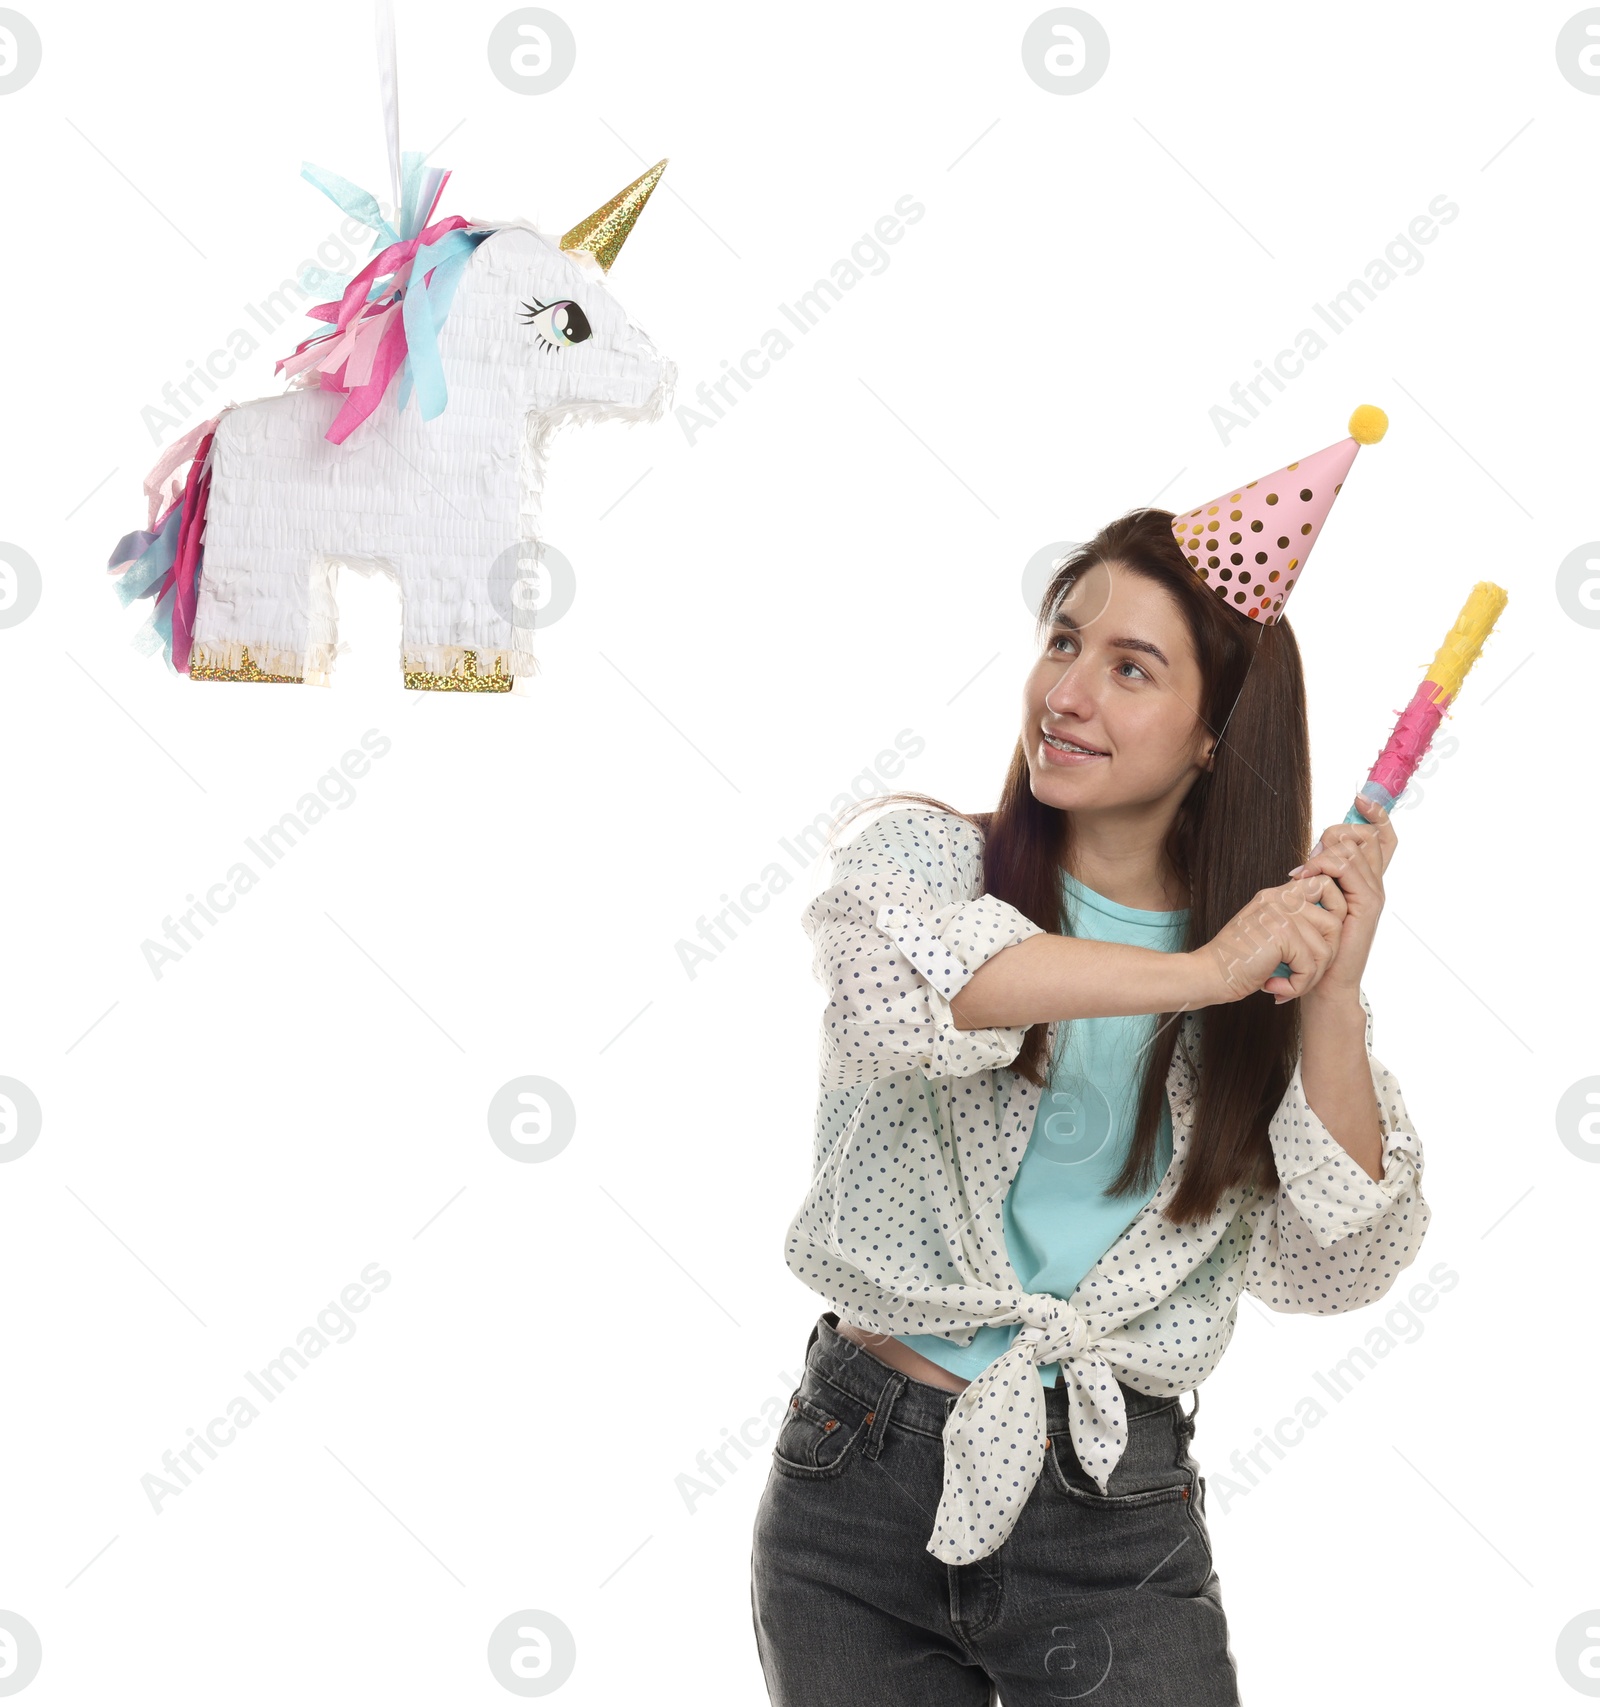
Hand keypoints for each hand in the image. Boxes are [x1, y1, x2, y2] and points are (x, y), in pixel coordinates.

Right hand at [1185, 872, 1348, 1006]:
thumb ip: (1293, 924)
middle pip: (1336, 920)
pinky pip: (1311, 965)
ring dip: (1311, 975)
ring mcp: (1281, 912)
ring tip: (1289, 985)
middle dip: (1327, 955)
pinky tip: (1276, 989)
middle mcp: (1280, 897)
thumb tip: (1334, 929)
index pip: (1325, 886)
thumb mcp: (1267, 935)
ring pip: (1327, 947)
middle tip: (1304, 974)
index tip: (1314, 945)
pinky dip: (1298, 985)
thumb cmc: (1237, 963)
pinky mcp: (1282, 932)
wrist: (1207, 976)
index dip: (1334, 913)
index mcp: (1277, 895)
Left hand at [1279, 791, 1395, 1004]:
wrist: (1323, 981)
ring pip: (1354, 847)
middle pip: (1366, 834)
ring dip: (1323, 850)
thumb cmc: (1316, 943)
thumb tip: (1312, 853)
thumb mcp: (1318, 901)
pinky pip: (1346, 867)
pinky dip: (1322, 863)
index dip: (1376, 814)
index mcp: (1366, 881)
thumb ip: (1321, 877)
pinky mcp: (1366, 904)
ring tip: (1302, 870)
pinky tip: (1304, 875)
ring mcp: (1374, 893)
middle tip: (1310, 856)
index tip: (1360, 798)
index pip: (1383, 838)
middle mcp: (1376, 883)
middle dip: (1335, 833)